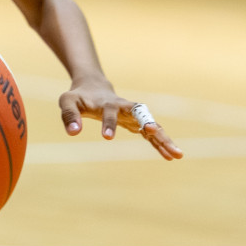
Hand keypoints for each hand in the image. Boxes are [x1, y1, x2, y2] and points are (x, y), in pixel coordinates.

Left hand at [58, 75, 182, 159]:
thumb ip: (69, 115)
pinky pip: (151, 135)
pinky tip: (170, 157)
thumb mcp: (67, 102)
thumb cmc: (79, 96)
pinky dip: (160, 144)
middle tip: (156, 135)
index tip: (106, 137)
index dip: (109, 123)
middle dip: (150, 125)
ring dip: (164, 139)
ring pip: (152, 126)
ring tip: (177, 155)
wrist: (93, 88)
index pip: (110, 112)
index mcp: (108, 103)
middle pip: (142, 115)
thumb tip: (73, 132)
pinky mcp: (136, 124)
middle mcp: (125, 108)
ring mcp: (133, 116)